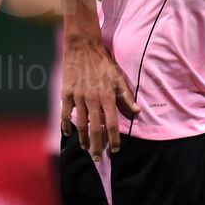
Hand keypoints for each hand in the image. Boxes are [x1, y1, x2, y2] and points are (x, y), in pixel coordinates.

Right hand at [60, 39, 138, 158]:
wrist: (82, 46)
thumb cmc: (103, 62)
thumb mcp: (118, 78)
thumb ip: (127, 97)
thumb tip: (138, 113)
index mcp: (107, 96)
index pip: (113, 124)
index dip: (114, 140)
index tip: (115, 150)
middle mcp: (93, 99)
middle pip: (96, 129)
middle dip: (97, 146)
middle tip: (97, 158)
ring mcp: (78, 97)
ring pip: (81, 124)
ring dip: (83, 139)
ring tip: (86, 148)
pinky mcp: (66, 93)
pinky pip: (65, 114)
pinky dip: (66, 126)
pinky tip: (68, 134)